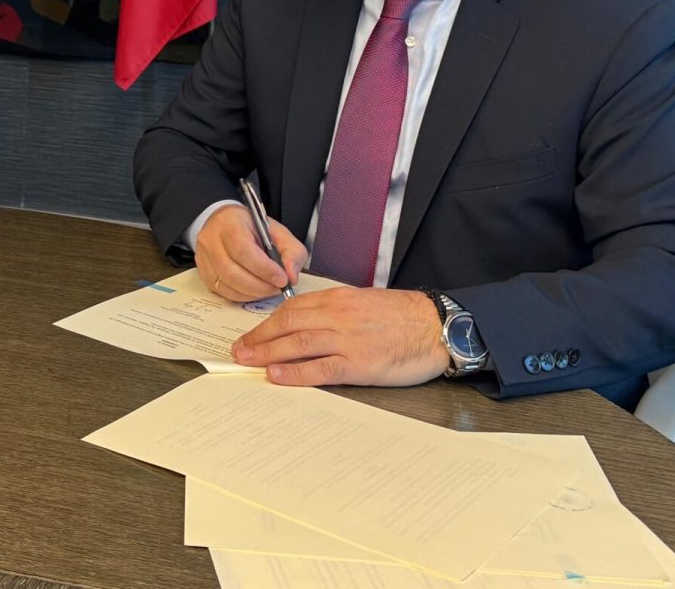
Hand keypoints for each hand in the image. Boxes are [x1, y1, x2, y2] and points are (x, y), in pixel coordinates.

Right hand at [194, 205, 304, 300]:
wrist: (225, 224)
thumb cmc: (251, 228)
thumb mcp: (277, 231)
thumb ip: (291, 251)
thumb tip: (291, 276)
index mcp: (229, 223)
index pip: (242, 249)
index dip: (264, 268)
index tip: (282, 278)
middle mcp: (211, 240)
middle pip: (232, 272)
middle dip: (260, 285)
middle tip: (278, 287)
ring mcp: (204, 259)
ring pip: (227, 285)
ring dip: (253, 293)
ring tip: (269, 289)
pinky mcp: (204, 274)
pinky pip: (223, 292)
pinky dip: (243, 296)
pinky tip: (255, 290)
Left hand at [233, 286, 447, 386]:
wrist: (436, 326)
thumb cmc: (403, 316)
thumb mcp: (364, 303)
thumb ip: (336, 311)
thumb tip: (308, 325)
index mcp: (338, 299)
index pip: (292, 309)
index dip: (267, 323)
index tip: (251, 334)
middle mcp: (338, 315)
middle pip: (288, 325)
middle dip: (259, 338)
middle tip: (238, 351)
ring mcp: (347, 339)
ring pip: (297, 344)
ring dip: (268, 353)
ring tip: (247, 362)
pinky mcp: (359, 363)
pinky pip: (320, 368)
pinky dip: (294, 372)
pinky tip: (276, 376)